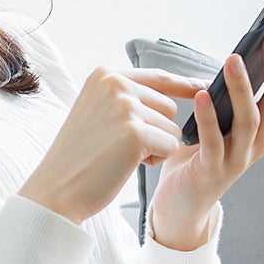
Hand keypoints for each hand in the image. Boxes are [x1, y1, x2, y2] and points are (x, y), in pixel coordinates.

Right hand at [18, 66, 209, 225]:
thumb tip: (174, 96)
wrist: (56, 188)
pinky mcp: (135, 133)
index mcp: (105, 75)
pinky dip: (154, 159)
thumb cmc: (80, 156)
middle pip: (169, 106)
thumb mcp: (99, 112)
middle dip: (157, 131)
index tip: (207, 86)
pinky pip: (170, 145)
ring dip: (156, 147)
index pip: (158, 77)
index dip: (183, 85)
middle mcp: (115, 84)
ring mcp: (125, 107)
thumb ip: (129, 98)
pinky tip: (127, 164)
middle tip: (121, 146)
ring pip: (173, 127)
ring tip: (121, 155)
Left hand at [148, 18, 263, 249]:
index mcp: (263, 127)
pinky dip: (209, 119)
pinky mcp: (214, 171)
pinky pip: (214, 142)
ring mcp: (239, 159)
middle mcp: (258, 142)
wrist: (181, 204)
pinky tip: (202, 97)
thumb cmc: (198, 156)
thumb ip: (227, 96)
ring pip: (250, 120)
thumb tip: (235, 57)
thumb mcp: (219, 121)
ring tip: (233, 60)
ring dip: (243, 89)